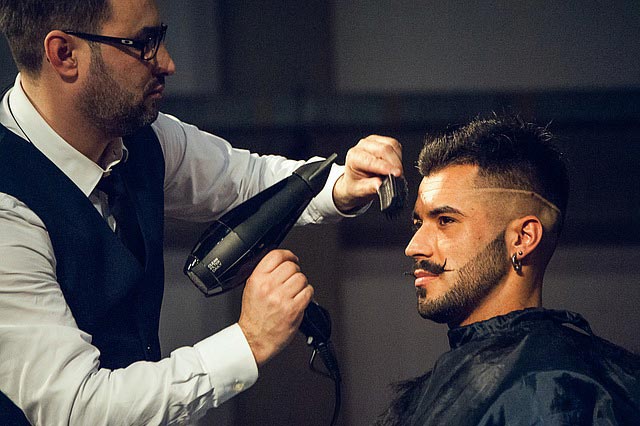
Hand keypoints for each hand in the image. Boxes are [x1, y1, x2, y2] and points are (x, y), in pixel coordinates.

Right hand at [238, 249, 313, 366]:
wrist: (255, 339)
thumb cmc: (254, 316)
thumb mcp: (251, 288)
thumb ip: (264, 273)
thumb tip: (281, 261)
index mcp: (257, 279)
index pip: (276, 255)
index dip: (288, 255)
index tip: (292, 259)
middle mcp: (269, 287)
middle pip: (291, 266)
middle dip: (295, 272)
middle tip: (292, 280)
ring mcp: (282, 298)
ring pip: (301, 278)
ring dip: (301, 284)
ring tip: (294, 292)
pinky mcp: (293, 309)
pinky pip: (308, 291)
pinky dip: (307, 294)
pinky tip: (299, 299)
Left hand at [332, 134, 402, 212]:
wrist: (355, 179)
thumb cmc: (356, 183)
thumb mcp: (359, 190)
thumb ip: (369, 187)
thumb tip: (379, 184)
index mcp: (354, 156)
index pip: (372, 160)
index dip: (386, 167)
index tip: (396, 174)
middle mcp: (362, 146)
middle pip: (384, 149)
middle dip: (395, 163)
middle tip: (399, 176)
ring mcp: (372, 141)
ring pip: (392, 145)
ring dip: (397, 159)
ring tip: (395, 172)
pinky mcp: (382, 140)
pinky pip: (395, 145)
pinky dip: (398, 155)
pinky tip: (395, 165)